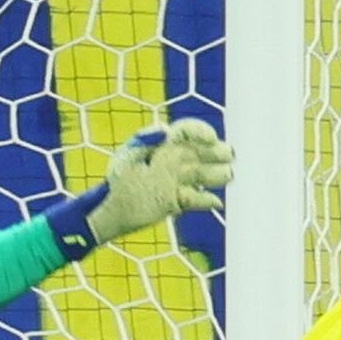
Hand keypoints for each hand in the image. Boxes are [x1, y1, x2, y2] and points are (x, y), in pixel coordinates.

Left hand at [93, 118, 232, 237]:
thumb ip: (144, 141)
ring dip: (217, 174)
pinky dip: (208, 201)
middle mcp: (173, 161)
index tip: (211, 138)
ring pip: (203, 174)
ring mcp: (177, 181)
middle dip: (217, 152)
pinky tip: (216, 203)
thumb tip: (164, 130)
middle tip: (229, 155)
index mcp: (162, 145)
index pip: (187, 131)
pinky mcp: (177, 201)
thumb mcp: (126, 158)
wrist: (111, 209)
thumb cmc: (117, 179)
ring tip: (228, 175)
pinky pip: (197, 200)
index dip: (202, 131)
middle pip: (202, 152)